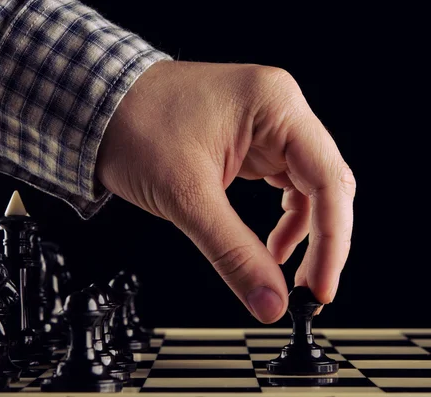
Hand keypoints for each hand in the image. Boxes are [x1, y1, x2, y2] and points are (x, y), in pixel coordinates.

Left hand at [95, 61, 354, 322]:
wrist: (98, 106)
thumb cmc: (134, 126)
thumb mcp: (186, 196)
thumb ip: (233, 253)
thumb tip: (269, 301)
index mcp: (274, 106)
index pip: (327, 180)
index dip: (332, 240)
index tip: (319, 287)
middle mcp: (279, 110)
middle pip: (326, 184)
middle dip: (322, 241)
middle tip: (308, 290)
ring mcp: (266, 125)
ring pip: (308, 188)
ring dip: (305, 234)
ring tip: (286, 272)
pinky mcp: (252, 142)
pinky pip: (284, 186)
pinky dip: (285, 220)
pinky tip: (273, 247)